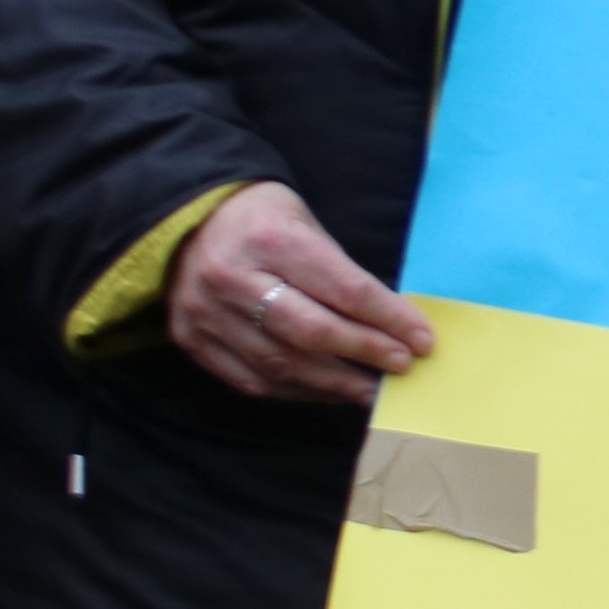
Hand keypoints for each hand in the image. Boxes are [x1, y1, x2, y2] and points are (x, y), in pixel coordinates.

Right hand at [164, 184, 433, 404]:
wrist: (185, 217)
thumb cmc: (263, 219)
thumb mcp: (307, 224)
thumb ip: (342, 273)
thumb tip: (395, 324)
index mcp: (270, 239)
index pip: (343, 289)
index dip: (389, 320)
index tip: (423, 340)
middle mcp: (232, 278)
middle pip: (311, 332)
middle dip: (365, 353)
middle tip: (402, 365)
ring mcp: (205, 312)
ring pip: (280, 364)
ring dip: (335, 383)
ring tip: (372, 389)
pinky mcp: (190, 339)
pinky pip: (251, 380)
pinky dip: (296, 391)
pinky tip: (328, 391)